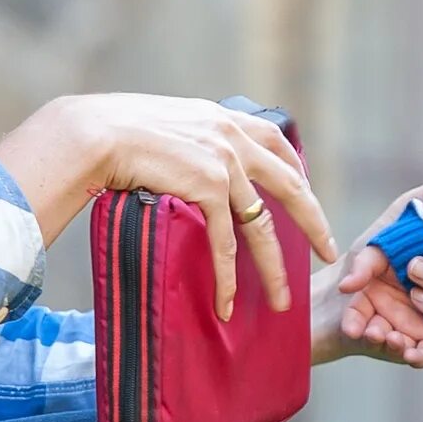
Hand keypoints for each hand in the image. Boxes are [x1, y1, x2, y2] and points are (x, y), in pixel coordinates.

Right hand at [0, 95, 336, 319]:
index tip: (307, 194)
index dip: (297, 172)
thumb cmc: (114, 131)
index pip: (276, 142)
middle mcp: (232, 138)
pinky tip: (228, 302)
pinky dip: (227, 277)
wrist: (95, 134)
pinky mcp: (209, 188)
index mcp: (224, 119)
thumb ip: (190, 139)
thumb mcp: (166, 123)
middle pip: (290, 186)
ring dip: (275, 267)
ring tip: (282, 299)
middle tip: (327, 251)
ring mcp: (225, 164)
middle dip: (313, 222)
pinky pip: (226, 243)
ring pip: (262, 226)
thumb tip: (188, 161)